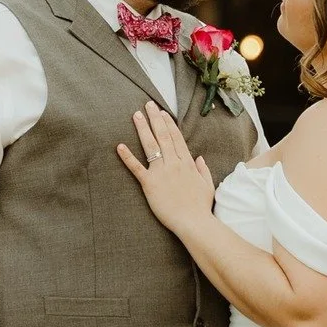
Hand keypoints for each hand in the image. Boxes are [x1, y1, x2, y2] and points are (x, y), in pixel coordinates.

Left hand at [116, 104, 214, 234]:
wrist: (194, 222)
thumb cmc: (201, 206)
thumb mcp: (207, 185)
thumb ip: (203, 169)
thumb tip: (199, 158)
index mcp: (187, 163)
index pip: (176, 138)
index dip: (168, 124)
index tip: (162, 113)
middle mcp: (174, 163)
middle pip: (163, 136)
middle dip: (155, 119)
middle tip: (147, 105)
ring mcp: (161, 172)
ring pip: (151, 146)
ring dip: (142, 129)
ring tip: (136, 116)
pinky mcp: (150, 184)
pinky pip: (137, 168)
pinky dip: (127, 157)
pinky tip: (119, 146)